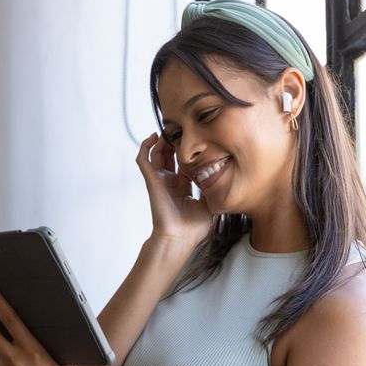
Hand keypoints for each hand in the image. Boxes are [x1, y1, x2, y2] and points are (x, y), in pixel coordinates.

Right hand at [136, 132, 212, 247]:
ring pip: (156, 154)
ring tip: (169, 128)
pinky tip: (152, 136)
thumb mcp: (209, 204)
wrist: (180, 238)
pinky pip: (143, 160)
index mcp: (182, 188)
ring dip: (162, 140)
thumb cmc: (193, 228)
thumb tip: (221, 174)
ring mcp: (160, 181)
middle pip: (169, 155)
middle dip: (175, 142)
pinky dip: (145, 147)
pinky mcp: (152, 180)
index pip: (184, 163)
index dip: (188, 151)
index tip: (197, 138)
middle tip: (182, 128)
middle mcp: (170, 182)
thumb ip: (211, 188)